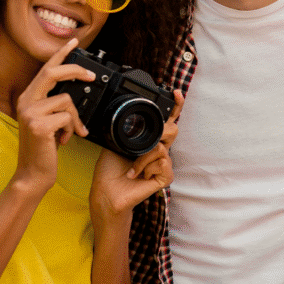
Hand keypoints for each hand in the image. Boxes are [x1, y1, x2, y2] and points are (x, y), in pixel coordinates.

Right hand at [11, 39, 94, 195]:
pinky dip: (71, 129)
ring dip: (74, 119)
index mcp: (27, 98)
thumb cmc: (42, 149)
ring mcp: (30, 113)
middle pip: (53, 74)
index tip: (74, 42)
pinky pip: (67, 117)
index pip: (45, 69)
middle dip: (75, 70)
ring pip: (66, 101)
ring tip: (69, 132)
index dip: (60, 54)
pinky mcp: (39, 125)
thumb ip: (55, 105)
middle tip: (90, 75)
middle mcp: (25, 102)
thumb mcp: (47, 122)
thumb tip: (75, 92)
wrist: (33, 174)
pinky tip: (63, 141)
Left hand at [90, 91, 181, 217]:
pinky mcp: (164, 177)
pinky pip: (163, 164)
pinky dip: (146, 168)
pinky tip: (137, 175)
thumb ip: (129, 129)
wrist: (106, 190)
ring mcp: (163, 164)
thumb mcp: (116, 141)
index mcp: (149, 140)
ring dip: (142, 158)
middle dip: (160, 132)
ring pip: (162, 148)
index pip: (167, 121)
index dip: (175, 107)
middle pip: (173, 130)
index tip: (176, 93)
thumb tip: (135, 118)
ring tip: (131, 168)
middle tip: (148, 141)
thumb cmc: (110, 169)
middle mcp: (159, 150)